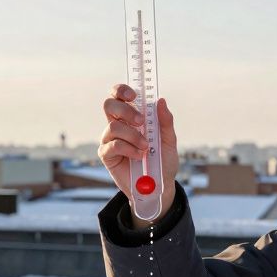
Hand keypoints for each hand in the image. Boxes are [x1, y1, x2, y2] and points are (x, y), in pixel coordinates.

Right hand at [99, 83, 178, 227]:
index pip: (118, 96)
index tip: (134, 96)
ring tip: (145, 147)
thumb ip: (165, 121)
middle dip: (125, 110)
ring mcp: (110, 139)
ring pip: (113, 126)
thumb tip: (160, 100)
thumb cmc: (163, 161)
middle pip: (109, 105)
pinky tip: (138, 156)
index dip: (121, 90)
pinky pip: (113, 145)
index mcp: (131, 117)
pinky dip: (128, 149)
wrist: (159, 187)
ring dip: (132, 135)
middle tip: (141, 121)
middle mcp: (117, 125)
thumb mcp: (169, 140)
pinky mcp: (106, 155)